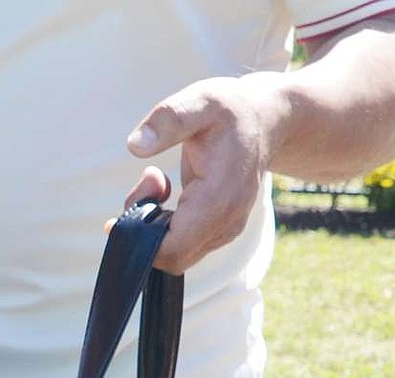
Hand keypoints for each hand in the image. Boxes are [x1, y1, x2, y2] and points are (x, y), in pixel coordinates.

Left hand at [124, 75, 277, 273]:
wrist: (264, 120)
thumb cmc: (229, 109)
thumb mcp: (199, 101)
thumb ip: (168, 121)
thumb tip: (135, 145)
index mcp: (220, 198)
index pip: (173, 250)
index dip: (142, 239)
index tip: (131, 206)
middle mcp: (226, 223)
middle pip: (171, 258)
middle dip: (146, 232)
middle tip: (148, 185)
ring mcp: (225, 232)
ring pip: (175, 255)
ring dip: (154, 227)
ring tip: (159, 182)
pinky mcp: (219, 232)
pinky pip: (183, 247)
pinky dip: (165, 228)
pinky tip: (168, 195)